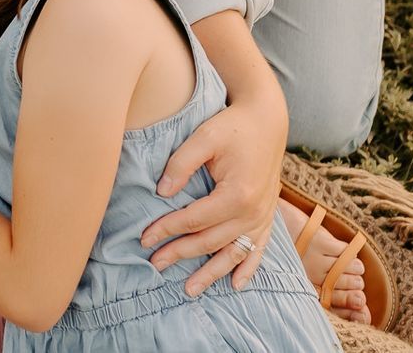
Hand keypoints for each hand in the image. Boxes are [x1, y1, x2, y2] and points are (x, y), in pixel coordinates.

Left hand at [140, 90, 287, 294]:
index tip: (144, 238)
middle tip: (154, 265)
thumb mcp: (204, 137)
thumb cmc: (233, 126)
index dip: (166, 230)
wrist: (268, 121)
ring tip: (190, 290)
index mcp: (237, 194)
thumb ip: (181, 164)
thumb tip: (161, 192)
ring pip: (233, 253)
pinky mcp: (267, 217)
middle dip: (179, 254)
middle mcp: (253, 212)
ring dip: (211, 273)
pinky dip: (247, 268)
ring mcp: (262, 218)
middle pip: (210, 241)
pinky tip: (236, 285)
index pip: (193, 220)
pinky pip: (258, 250)